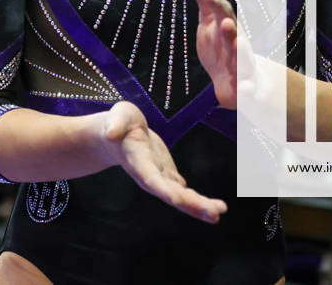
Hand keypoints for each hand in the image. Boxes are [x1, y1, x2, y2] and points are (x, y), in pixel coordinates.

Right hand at [99, 101, 226, 222]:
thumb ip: (115, 124)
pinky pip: (183, 190)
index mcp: (139, 162)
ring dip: (200, 205)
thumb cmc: (118, 123)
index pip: (153, 179)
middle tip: (216, 213)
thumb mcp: (117, 118)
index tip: (179, 199)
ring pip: (180, 195)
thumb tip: (111, 132)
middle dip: (192, 204)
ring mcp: (160, 177)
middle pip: (171, 194)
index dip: (166, 190)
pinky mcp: (167, 174)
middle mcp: (150, 176)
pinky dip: (197, 200)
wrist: (119, 134)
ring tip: (219, 211)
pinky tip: (212, 208)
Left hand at [193, 0, 255, 110]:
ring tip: (238, 44)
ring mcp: (243, 67)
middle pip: (235, 36)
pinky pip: (247, 90)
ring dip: (241, 52)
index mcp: (228, 29)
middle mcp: (238, 45)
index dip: (216, 4)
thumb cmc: (223, 47)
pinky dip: (247, 90)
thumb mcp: (210, 23)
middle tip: (225, 22)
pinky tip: (245, 90)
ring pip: (244, 60)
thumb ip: (205, 2)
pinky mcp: (244, 88)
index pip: (223, 14)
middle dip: (231, 29)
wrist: (242, 82)